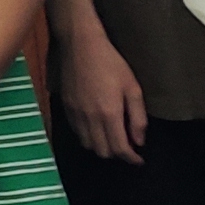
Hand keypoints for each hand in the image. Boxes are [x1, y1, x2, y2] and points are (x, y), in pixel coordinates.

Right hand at [56, 24, 146, 164]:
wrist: (79, 44)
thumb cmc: (111, 63)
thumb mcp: (132, 87)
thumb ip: (137, 117)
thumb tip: (139, 141)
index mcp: (109, 114)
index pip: (120, 148)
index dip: (131, 159)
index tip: (139, 160)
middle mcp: (90, 118)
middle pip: (102, 151)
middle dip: (117, 154)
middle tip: (127, 148)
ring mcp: (75, 113)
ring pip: (87, 144)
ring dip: (101, 147)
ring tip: (111, 139)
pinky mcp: (65, 106)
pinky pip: (76, 132)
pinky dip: (87, 137)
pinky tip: (96, 128)